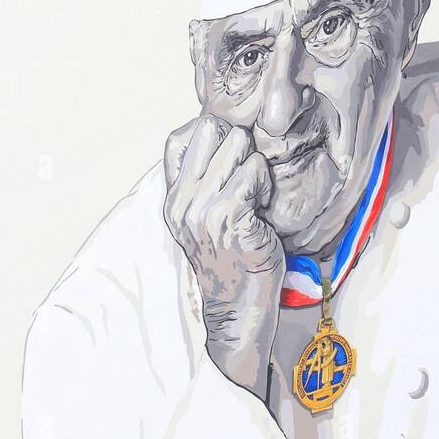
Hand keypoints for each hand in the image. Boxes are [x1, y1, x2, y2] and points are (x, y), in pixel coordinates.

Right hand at [163, 116, 283, 399]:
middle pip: (211, 131)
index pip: (177, 138)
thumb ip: (202, 182)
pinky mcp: (230, 219)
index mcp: (173, 199)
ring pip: (238, 148)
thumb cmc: (231, 257)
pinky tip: (263, 209)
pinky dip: (265, 185)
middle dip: (238, 145)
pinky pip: (255, 173)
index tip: (229, 154)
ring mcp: (204, 211)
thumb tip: (218, 133)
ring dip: (256, 167)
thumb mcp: (203, 217)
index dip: (209, 135)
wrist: (238, 307)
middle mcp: (183, 202)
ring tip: (256, 197)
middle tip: (247, 179)